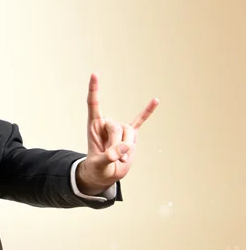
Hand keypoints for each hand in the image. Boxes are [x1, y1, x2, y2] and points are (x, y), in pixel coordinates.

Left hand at [77, 73, 158, 194]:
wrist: (106, 174)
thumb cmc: (97, 168)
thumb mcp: (99, 165)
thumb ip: (108, 157)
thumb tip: (123, 148)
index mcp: (93, 126)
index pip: (93, 104)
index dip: (94, 89)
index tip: (94, 74)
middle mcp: (107, 123)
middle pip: (117, 126)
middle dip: (116, 143)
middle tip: (112, 157)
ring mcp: (120, 128)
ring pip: (129, 131)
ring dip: (127, 147)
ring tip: (120, 158)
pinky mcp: (130, 135)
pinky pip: (140, 121)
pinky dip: (147, 112)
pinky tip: (156, 100)